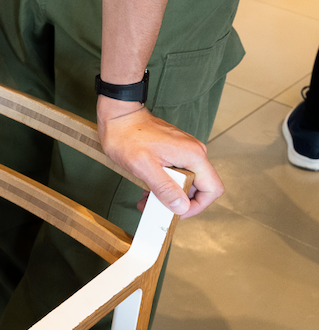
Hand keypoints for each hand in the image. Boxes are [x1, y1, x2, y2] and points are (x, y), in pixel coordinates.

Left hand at [96, 97, 222, 217]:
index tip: (176, 213)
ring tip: (146, 201)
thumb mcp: (144, 167)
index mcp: (193, 156)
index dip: (197, 206)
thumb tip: (181, 206)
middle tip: (157, 209)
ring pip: (186, 182)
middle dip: (179, 203)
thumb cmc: (128, 137)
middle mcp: (194, 153)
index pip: (212, 189)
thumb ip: (165, 187)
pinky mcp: (174, 151)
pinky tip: (147, 190)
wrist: (118, 116)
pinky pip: (177, 174)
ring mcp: (184, 151)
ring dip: (169, 195)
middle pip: (199, 187)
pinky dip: (164, 185)